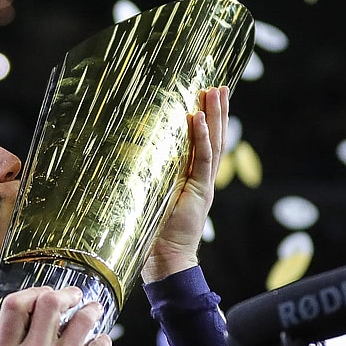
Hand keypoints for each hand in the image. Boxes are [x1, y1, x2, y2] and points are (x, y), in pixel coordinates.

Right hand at [0, 286, 112, 345]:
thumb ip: (7, 340)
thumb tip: (22, 308)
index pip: (15, 304)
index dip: (34, 291)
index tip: (45, 292)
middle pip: (50, 302)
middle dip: (67, 294)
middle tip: (75, 296)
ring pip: (83, 318)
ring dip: (91, 310)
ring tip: (93, 311)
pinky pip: (101, 343)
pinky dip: (103, 339)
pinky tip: (98, 342)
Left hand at [141, 86, 228, 281]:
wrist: (167, 259)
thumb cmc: (155, 232)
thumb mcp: (153, 197)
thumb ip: (150, 179)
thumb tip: (126, 157)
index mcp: (194, 180)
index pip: (205, 144)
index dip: (208, 121)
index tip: (208, 98)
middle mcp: (203, 179)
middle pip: (214, 138)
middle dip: (218, 112)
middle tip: (219, 86)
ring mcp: (203, 184)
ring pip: (213, 143)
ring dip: (215, 116)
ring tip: (216, 92)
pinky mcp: (199, 190)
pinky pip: (202, 159)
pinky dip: (201, 137)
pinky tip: (199, 118)